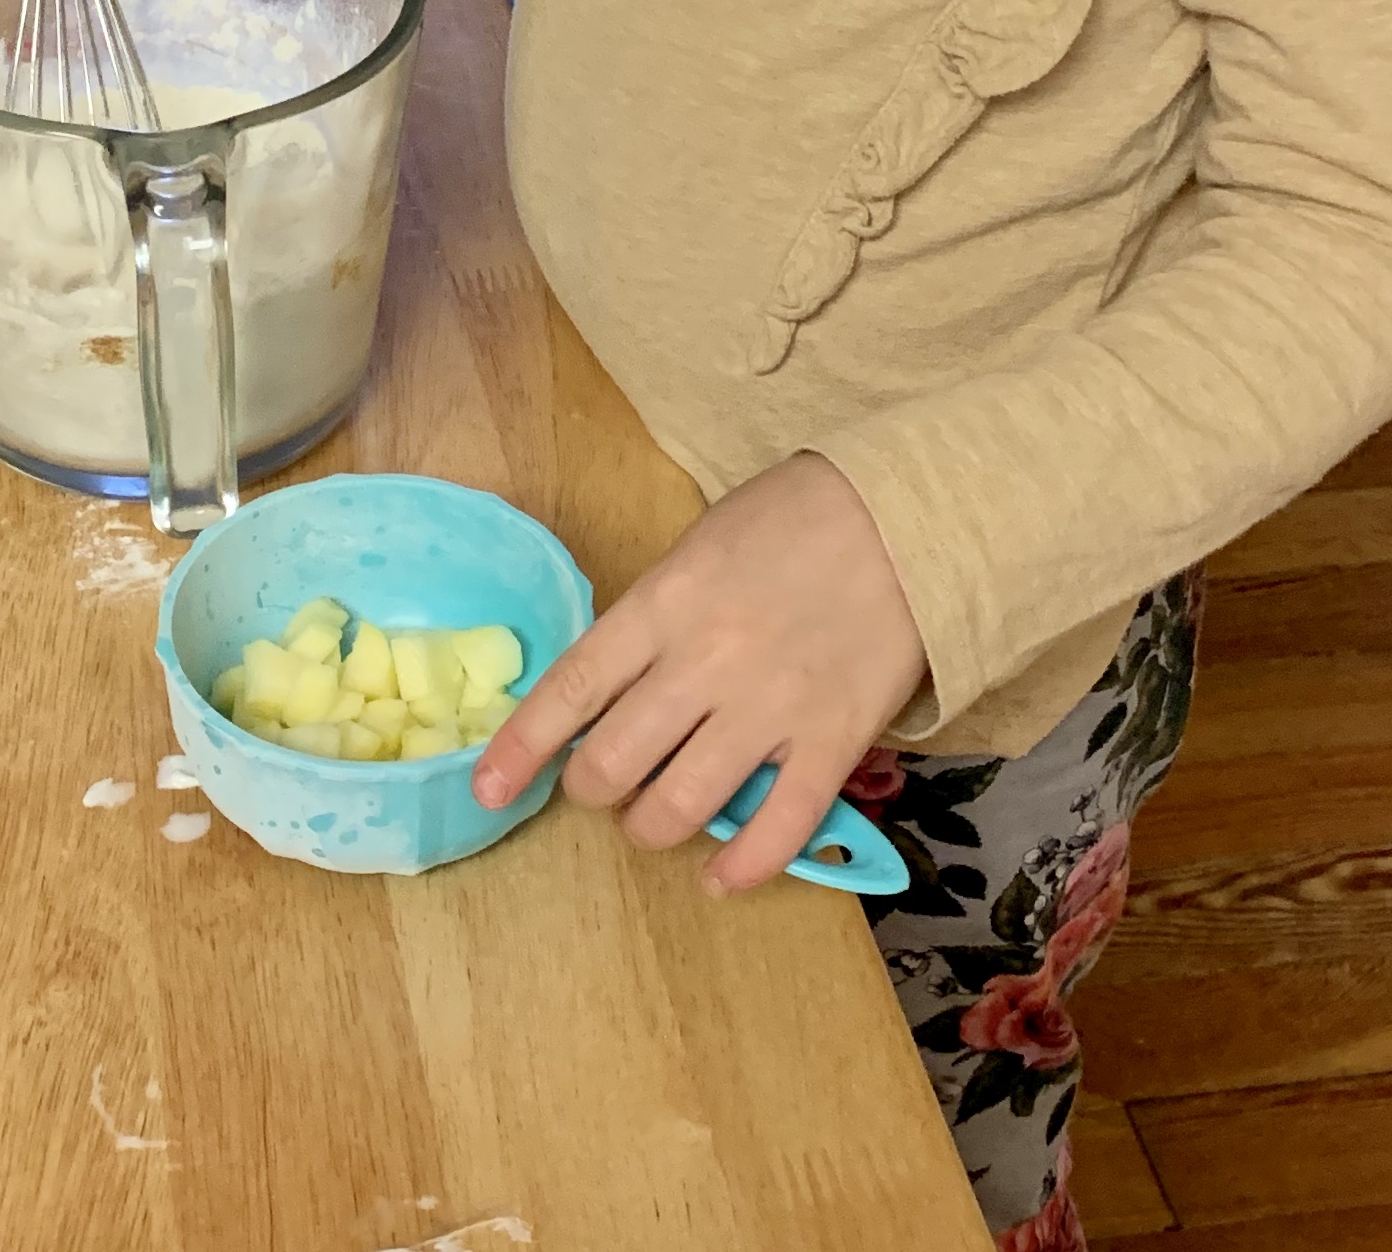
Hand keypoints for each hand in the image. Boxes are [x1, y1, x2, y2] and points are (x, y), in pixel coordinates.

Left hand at [471, 453, 926, 892]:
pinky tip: (721, 877)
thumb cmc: (794, 516)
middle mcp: (702, 664)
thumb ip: (656, 612)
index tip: (488, 788)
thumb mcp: (701, 544)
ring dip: (652, 829)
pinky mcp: (831, 742)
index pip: (571, 689)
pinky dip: (743, 868)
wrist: (903, 514)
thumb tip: (616, 677)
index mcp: (662, 605)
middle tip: (601, 785)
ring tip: (654, 821)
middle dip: (590, 791)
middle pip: (613, 763)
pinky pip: (778, 828)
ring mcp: (768, 709)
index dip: (521, 747)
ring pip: (680, 807)